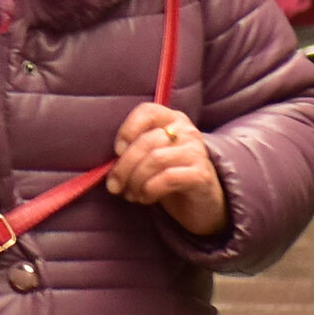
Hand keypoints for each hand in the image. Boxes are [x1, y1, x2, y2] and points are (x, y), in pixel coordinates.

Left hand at [106, 103, 227, 234]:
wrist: (203, 203)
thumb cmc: (170, 176)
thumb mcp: (151, 157)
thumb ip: (134, 151)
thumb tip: (110, 162)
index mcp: (173, 119)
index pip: (147, 111)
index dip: (127, 130)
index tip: (117, 152)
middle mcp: (187, 131)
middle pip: (147, 141)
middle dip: (124, 166)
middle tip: (114, 186)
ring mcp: (197, 152)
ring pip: (155, 159)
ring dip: (135, 180)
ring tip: (130, 194)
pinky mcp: (201, 175)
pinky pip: (167, 178)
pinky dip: (149, 190)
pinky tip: (146, 198)